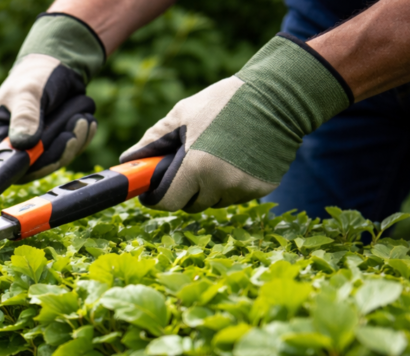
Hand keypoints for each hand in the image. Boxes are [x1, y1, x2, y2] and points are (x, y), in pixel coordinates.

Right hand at [0, 13, 104, 182]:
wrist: (58, 65)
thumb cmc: (35, 75)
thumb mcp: (27, 91)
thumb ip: (25, 115)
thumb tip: (24, 143)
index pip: (7, 163)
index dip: (26, 166)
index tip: (47, 154)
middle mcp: (16, 145)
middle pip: (37, 166)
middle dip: (60, 149)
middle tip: (77, 125)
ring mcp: (38, 147)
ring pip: (58, 160)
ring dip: (76, 140)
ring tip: (83, 116)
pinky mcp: (57, 144)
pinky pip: (72, 151)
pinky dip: (83, 137)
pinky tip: (87, 119)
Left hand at [118, 34, 352, 212]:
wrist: (280, 96)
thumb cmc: (225, 102)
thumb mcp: (182, 116)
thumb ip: (153, 142)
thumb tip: (129, 160)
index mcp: (197, 167)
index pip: (166, 202)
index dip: (156, 196)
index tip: (152, 190)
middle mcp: (221, 184)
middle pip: (189, 204)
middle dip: (183, 189)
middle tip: (188, 162)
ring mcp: (243, 189)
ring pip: (212, 202)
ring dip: (207, 187)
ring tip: (216, 153)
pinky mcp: (261, 189)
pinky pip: (234, 195)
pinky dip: (230, 183)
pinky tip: (237, 156)